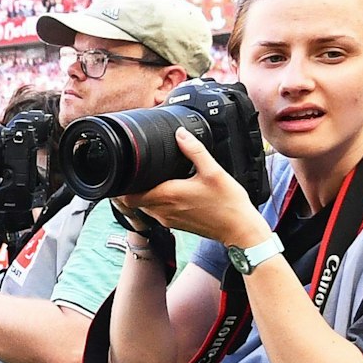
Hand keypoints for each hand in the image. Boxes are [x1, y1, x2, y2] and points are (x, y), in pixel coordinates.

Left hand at [121, 129, 269, 246]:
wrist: (239, 229)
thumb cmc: (228, 203)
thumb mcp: (213, 171)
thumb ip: (194, 151)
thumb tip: (180, 134)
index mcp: (167, 196)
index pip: (129, 196)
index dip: (122, 186)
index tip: (126, 173)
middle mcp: (163, 211)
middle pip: (134, 201)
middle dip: (133, 187)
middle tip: (139, 172)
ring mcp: (168, 220)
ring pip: (145, 207)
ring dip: (145, 195)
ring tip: (153, 180)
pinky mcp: (176, 225)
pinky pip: (157, 213)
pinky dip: (156, 203)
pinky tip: (169, 192)